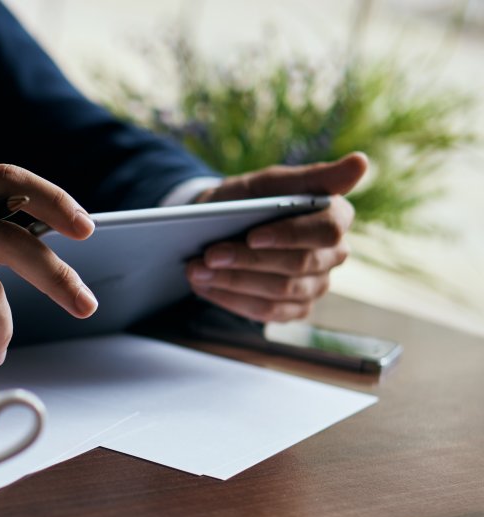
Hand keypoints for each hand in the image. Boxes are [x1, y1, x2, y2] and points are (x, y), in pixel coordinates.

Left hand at [187, 153, 368, 321]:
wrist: (217, 228)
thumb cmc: (248, 201)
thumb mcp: (269, 183)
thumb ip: (312, 176)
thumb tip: (362, 162)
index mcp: (336, 216)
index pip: (326, 231)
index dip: (288, 236)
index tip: (252, 236)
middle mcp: (334, 254)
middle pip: (297, 265)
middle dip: (248, 261)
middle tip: (208, 255)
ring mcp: (316, 285)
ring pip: (279, 291)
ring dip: (233, 282)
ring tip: (196, 271)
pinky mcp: (295, 309)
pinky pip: (267, 312)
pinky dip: (231, 299)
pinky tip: (204, 286)